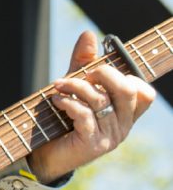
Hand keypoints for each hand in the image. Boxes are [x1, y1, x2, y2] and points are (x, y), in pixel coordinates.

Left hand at [28, 30, 155, 183]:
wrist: (44, 155)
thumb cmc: (62, 120)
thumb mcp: (75, 87)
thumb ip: (83, 62)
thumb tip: (89, 34)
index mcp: (125, 112)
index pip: (144, 92)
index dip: (126, 75)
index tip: (98, 70)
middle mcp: (123, 125)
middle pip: (127, 89)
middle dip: (102, 73)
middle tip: (80, 72)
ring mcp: (111, 136)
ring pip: (101, 100)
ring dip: (76, 86)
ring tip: (58, 85)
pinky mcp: (93, 144)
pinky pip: (85, 115)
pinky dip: (68, 102)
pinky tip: (56, 101)